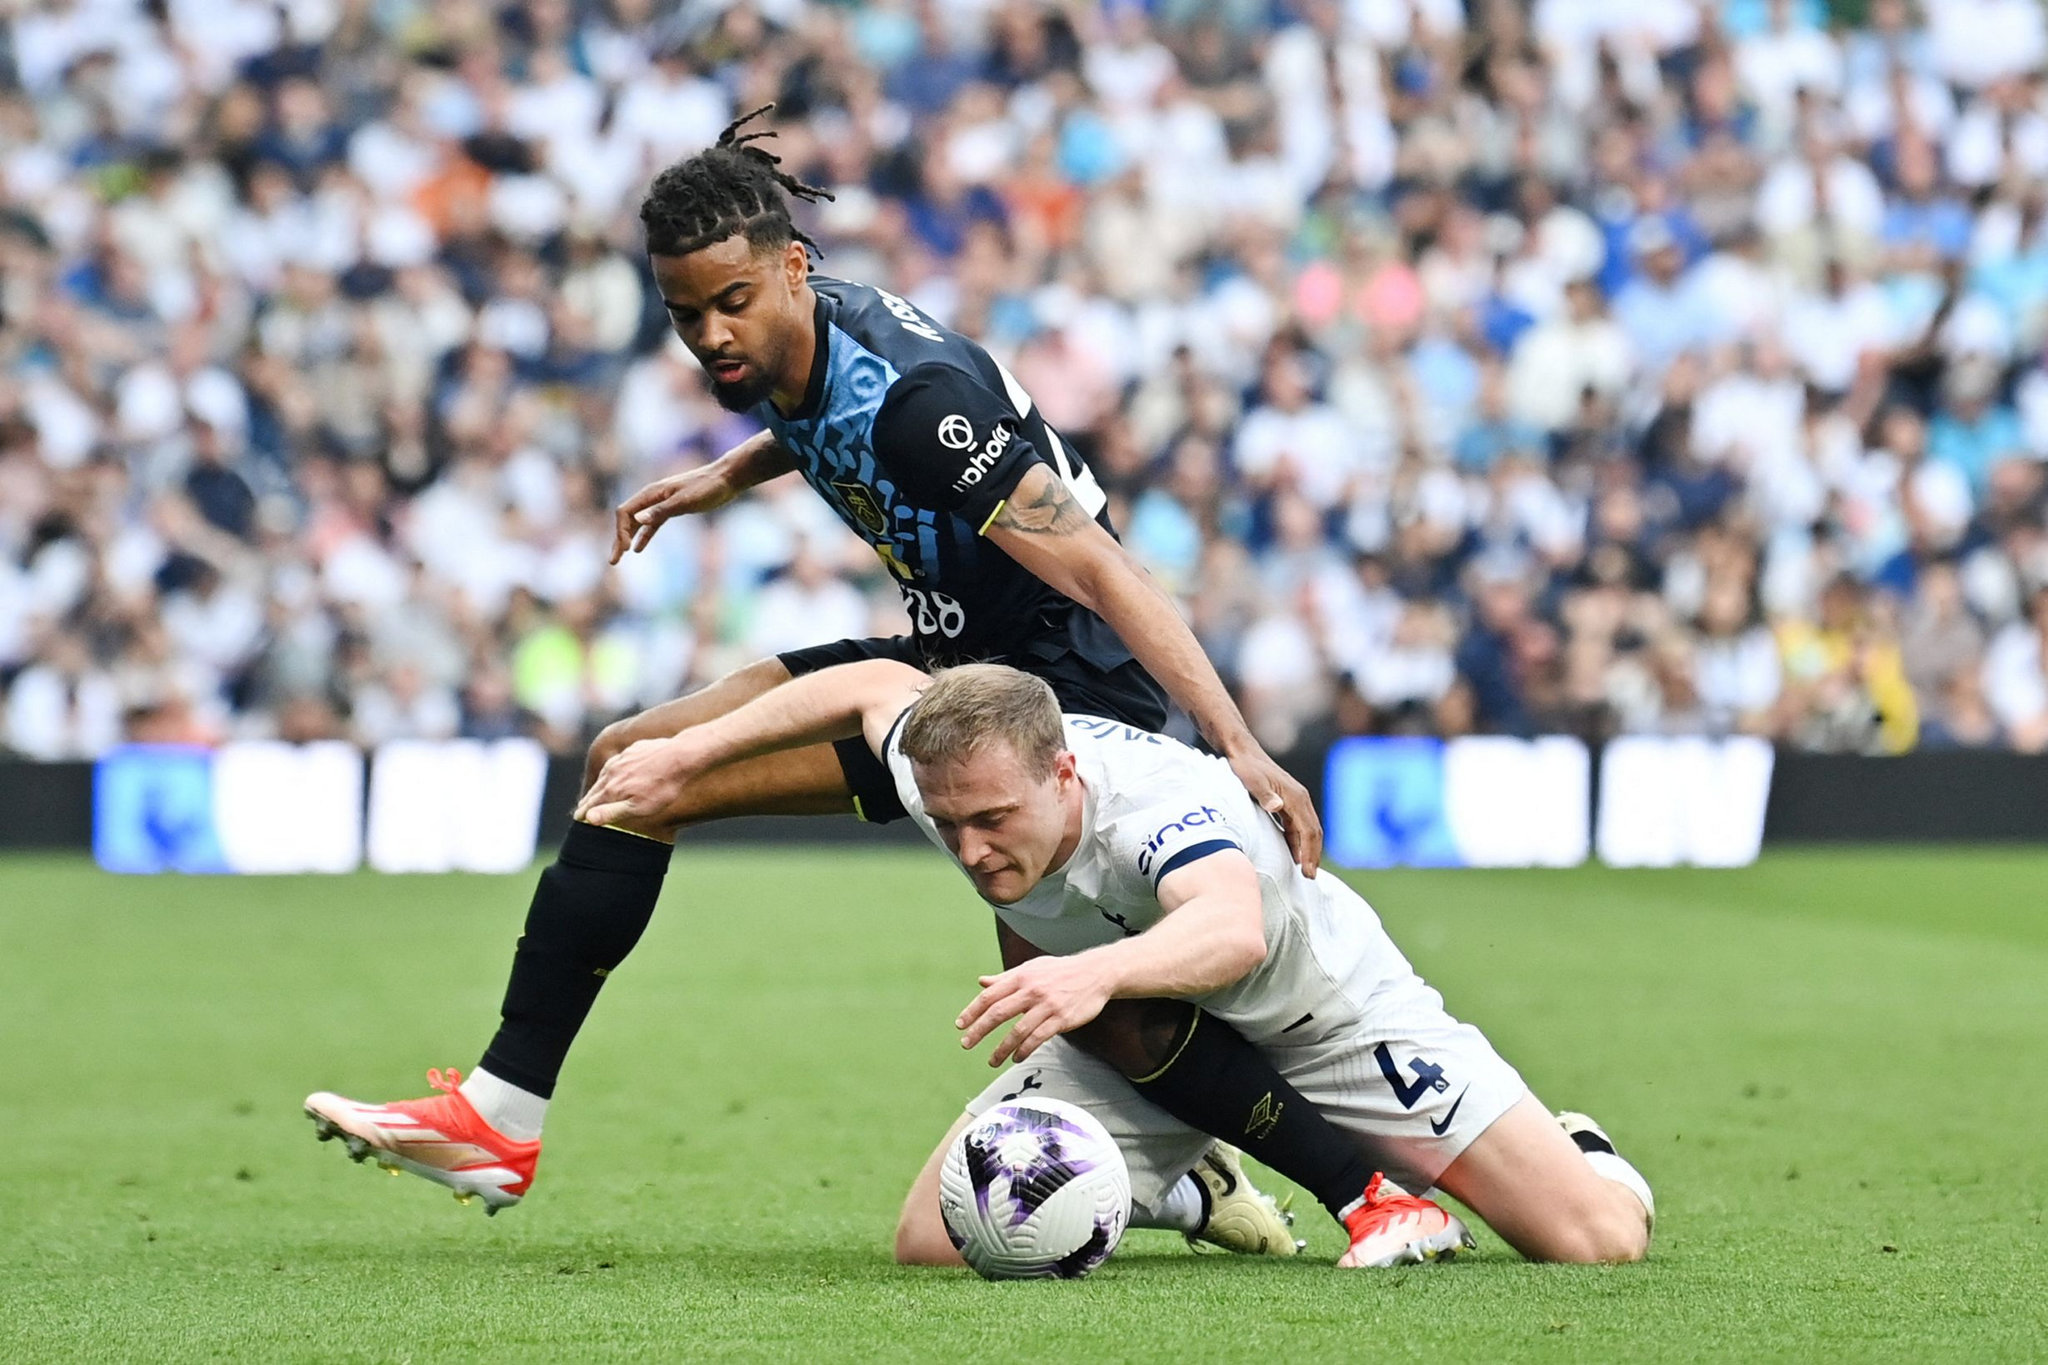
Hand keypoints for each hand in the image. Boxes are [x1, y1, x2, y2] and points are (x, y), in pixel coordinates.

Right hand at [573, 736, 702, 828]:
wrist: (680, 756)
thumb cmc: (663, 787)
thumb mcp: (639, 806)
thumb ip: (612, 812)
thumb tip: (588, 817)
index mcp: (612, 788)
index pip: (592, 803)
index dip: (585, 812)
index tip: (577, 818)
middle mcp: (612, 772)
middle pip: (596, 789)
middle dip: (588, 801)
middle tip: (581, 809)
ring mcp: (622, 759)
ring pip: (605, 774)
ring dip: (599, 785)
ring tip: (596, 792)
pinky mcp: (633, 750)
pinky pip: (618, 762)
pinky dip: (612, 771)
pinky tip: (615, 772)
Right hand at [610, 466, 734, 562]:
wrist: (726, 478)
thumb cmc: (707, 487)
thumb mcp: (684, 501)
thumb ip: (661, 510)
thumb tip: (638, 519)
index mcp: (651, 493)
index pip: (625, 512)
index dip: (621, 532)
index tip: (627, 550)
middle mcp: (652, 497)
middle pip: (627, 519)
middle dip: (619, 539)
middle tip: (613, 562)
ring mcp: (661, 502)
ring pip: (637, 522)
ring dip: (627, 539)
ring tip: (620, 557)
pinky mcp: (672, 508)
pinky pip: (652, 524)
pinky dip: (643, 536)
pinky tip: (639, 549)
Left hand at [956, 955, 1113, 1067]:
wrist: (1095, 972)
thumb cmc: (1060, 971)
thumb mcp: (1031, 968)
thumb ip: (1005, 978)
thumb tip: (982, 981)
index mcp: (1021, 976)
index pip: (990, 995)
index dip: (973, 1011)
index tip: (960, 1025)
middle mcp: (1031, 990)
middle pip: (998, 1012)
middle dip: (979, 1030)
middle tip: (966, 1044)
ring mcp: (1046, 1005)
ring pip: (1017, 1031)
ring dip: (1001, 1048)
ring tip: (991, 1061)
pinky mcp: (1061, 1019)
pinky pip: (1037, 1038)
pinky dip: (1024, 1050)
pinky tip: (1016, 1058)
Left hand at [1226, 744, 1322, 877]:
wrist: (1241, 751)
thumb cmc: (1245, 767)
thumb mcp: (1252, 781)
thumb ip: (1264, 795)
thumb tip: (1278, 807)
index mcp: (1296, 797)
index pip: (1309, 830)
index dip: (1310, 853)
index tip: (1308, 872)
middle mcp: (1300, 799)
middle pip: (1314, 832)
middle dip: (1314, 855)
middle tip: (1310, 877)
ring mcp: (1294, 800)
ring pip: (1308, 829)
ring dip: (1308, 850)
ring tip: (1306, 871)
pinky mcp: (1287, 802)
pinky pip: (1298, 826)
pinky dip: (1299, 841)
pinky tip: (1294, 855)